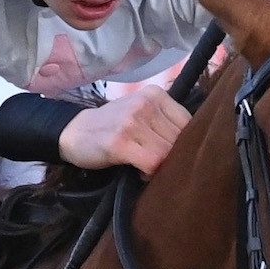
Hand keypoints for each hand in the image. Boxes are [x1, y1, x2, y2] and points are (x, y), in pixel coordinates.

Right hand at [56, 86, 190, 174]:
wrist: (74, 132)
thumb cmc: (112, 126)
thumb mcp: (139, 112)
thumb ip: (165, 121)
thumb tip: (195, 143)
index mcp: (155, 94)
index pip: (188, 123)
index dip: (183, 143)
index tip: (168, 151)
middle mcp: (146, 104)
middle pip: (179, 140)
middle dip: (172, 157)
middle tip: (155, 162)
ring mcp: (132, 122)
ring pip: (168, 153)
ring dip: (160, 166)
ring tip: (145, 166)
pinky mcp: (120, 142)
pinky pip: (152, 164)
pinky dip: (149, 173)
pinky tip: (138, 171)